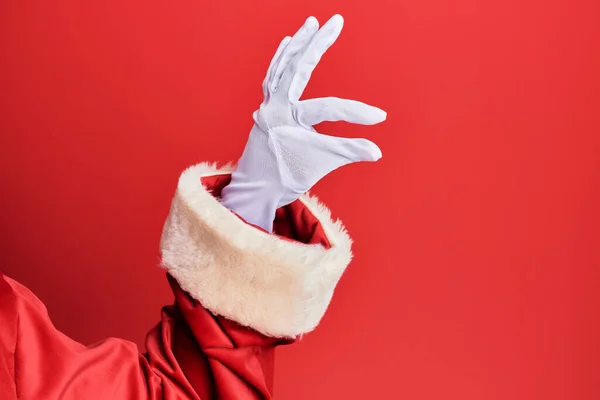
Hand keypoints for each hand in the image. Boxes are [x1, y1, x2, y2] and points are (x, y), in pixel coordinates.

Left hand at [221, 14, 386, 231]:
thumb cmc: (286, 177)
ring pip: (281, 66)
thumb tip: (377, 152)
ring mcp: (268, 105)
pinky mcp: (267, 108)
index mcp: (287, 119)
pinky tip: (287, 44)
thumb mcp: (321, 164)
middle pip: (297, 67)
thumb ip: (348, 152)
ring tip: (311, 23)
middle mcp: (275, 106)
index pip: (327, 108)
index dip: (355, 112)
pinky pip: (272, 76)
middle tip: (336, 20)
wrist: (256, 189)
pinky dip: (281, 59)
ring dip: (297, 44)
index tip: (379, 118)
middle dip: (317, 44)